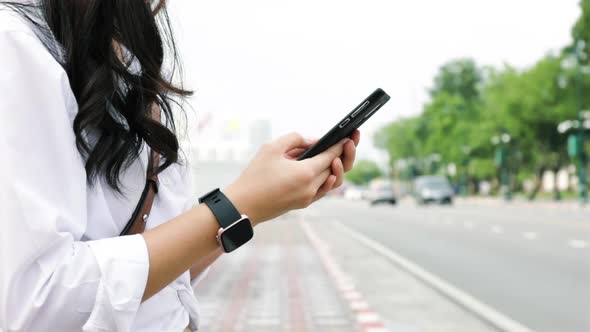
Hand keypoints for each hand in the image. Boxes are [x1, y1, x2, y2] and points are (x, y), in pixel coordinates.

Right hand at [224, 130, 359, 224]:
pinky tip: (327, 170)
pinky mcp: (302, 204)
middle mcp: (311, 188)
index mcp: (306, 173)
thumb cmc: (254, 176)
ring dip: (336, 167)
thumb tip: (312, 142)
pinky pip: (322, 190)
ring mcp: (308, 198)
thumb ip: (294, 139)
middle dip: (343, 154)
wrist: (243, 206)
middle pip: (335, 168)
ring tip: (334, 155)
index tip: (349, 136)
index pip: (331, 156)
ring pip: (331, 181)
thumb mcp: (271, 148)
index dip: (341, 145)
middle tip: (348, 141)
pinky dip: (327, 179)